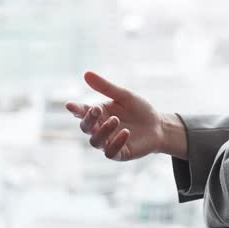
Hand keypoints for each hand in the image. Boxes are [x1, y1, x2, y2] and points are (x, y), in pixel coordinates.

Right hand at [65, 72, 188, 160]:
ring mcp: (108, 142)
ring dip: (103, 131)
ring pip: (95, 141)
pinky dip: (116, 143)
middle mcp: (100, 129)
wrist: (159, 125)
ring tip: (115, 120)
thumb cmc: (139, 109)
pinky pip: (110, 152)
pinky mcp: (119, 154)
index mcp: (99, 114)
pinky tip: (126, 132)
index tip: (69, 105)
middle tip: (97, 109)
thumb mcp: (124, 96)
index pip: (82, 112)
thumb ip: (105, 87)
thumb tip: (86, 74)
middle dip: (89, 119)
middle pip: (86, 127)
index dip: (75, 109)